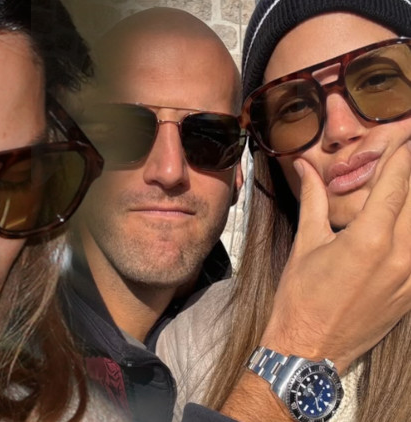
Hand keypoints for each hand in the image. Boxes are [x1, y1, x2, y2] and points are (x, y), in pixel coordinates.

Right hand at [220, 142, 410, 421]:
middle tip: (407, 156)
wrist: (310, 349)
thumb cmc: (300, 297)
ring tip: (402, 193)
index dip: (402, 155)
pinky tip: (404, 224)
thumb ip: (314, 200)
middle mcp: (399, 254)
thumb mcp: (307, 243)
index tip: (405, 135)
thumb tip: (305, 167)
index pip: (396, 183)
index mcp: (368, 238)